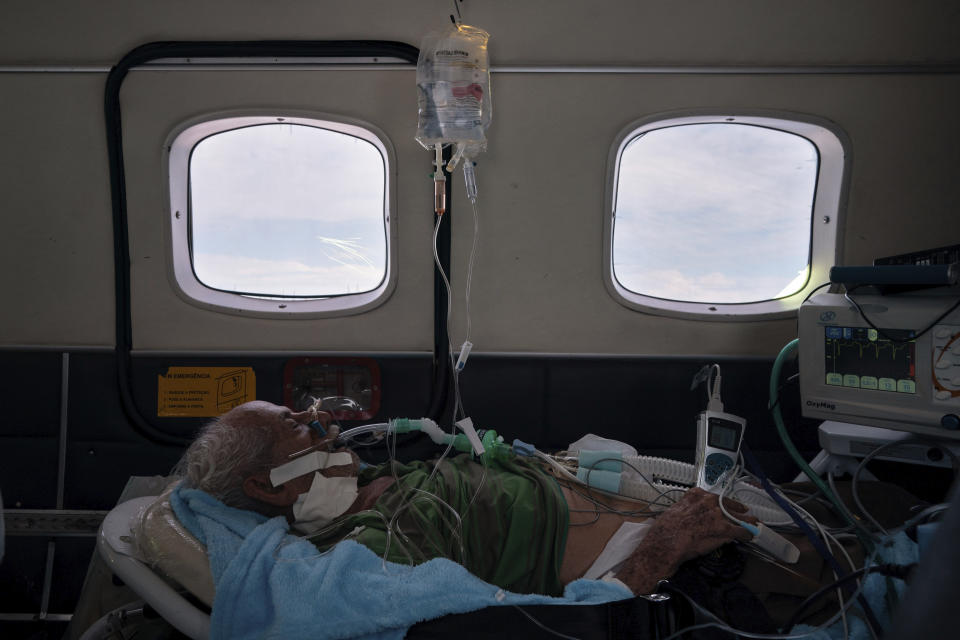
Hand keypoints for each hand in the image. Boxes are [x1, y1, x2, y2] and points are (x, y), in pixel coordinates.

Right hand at [616, 488, 755, 592]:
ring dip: (747, 521)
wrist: (667, 542)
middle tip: (746, 514)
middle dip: (739, 511)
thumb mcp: (677, 511)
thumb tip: (698, 517)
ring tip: (754, 524)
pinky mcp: (724, 529)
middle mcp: (709, 501)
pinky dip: (746, 534)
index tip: (729, 505)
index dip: (725, 503)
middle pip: (730, 505)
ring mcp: (718, 514)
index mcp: (696, 494)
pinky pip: (740, 530)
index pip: (716, 497)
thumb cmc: (667, 529)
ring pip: (738, 516)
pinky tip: (749, 536)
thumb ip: (691, 510)